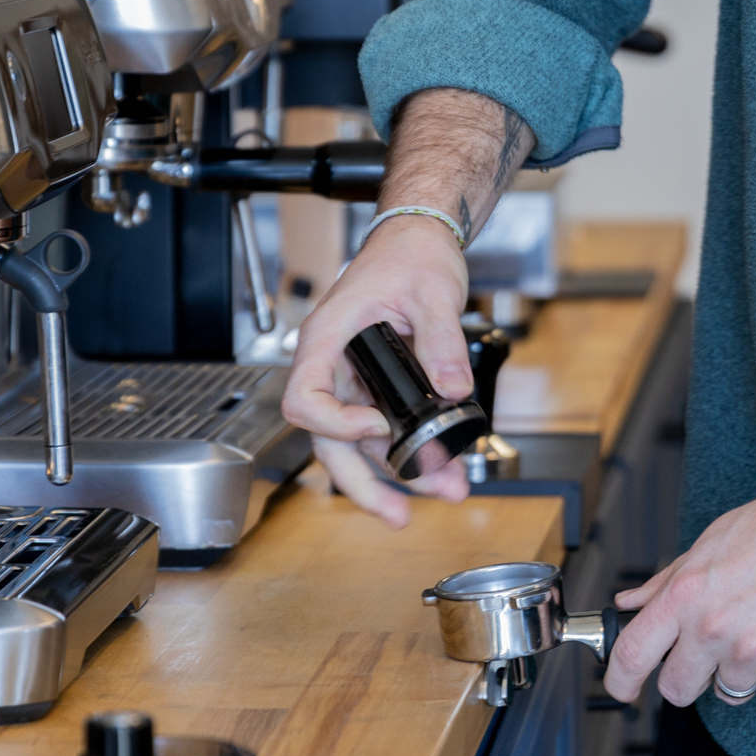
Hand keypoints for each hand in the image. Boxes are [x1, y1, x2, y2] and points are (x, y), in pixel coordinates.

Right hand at [280, 216, 473, 526]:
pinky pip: (383, 429)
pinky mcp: (375, 386)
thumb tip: (453, 388)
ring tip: (444, 491)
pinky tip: (441, 467)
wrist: (419, 240)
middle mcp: (332, 365)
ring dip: (398, 474)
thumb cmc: (410, 254)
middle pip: (328, 441)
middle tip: (398, 515)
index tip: (378, 427)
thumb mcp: (433, 292)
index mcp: (329, 338)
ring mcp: (352, 378)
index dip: (336, 425)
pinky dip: (410, 451)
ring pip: (359, 444)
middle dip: (362, 483)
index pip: (303, 399)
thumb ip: (440, 341)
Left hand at [603, 472, 755, 705]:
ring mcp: (754, 652)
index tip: (619, 687)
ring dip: (735, 671)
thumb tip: (631, 602)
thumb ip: (666, 581)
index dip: (618, 679)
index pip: (632, 654)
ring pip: (728, 691)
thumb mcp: (709, 543)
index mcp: (686, 595)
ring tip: (755, 630)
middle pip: (677, 688)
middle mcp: (714, 629)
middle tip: (700, 653)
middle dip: (684, 676)